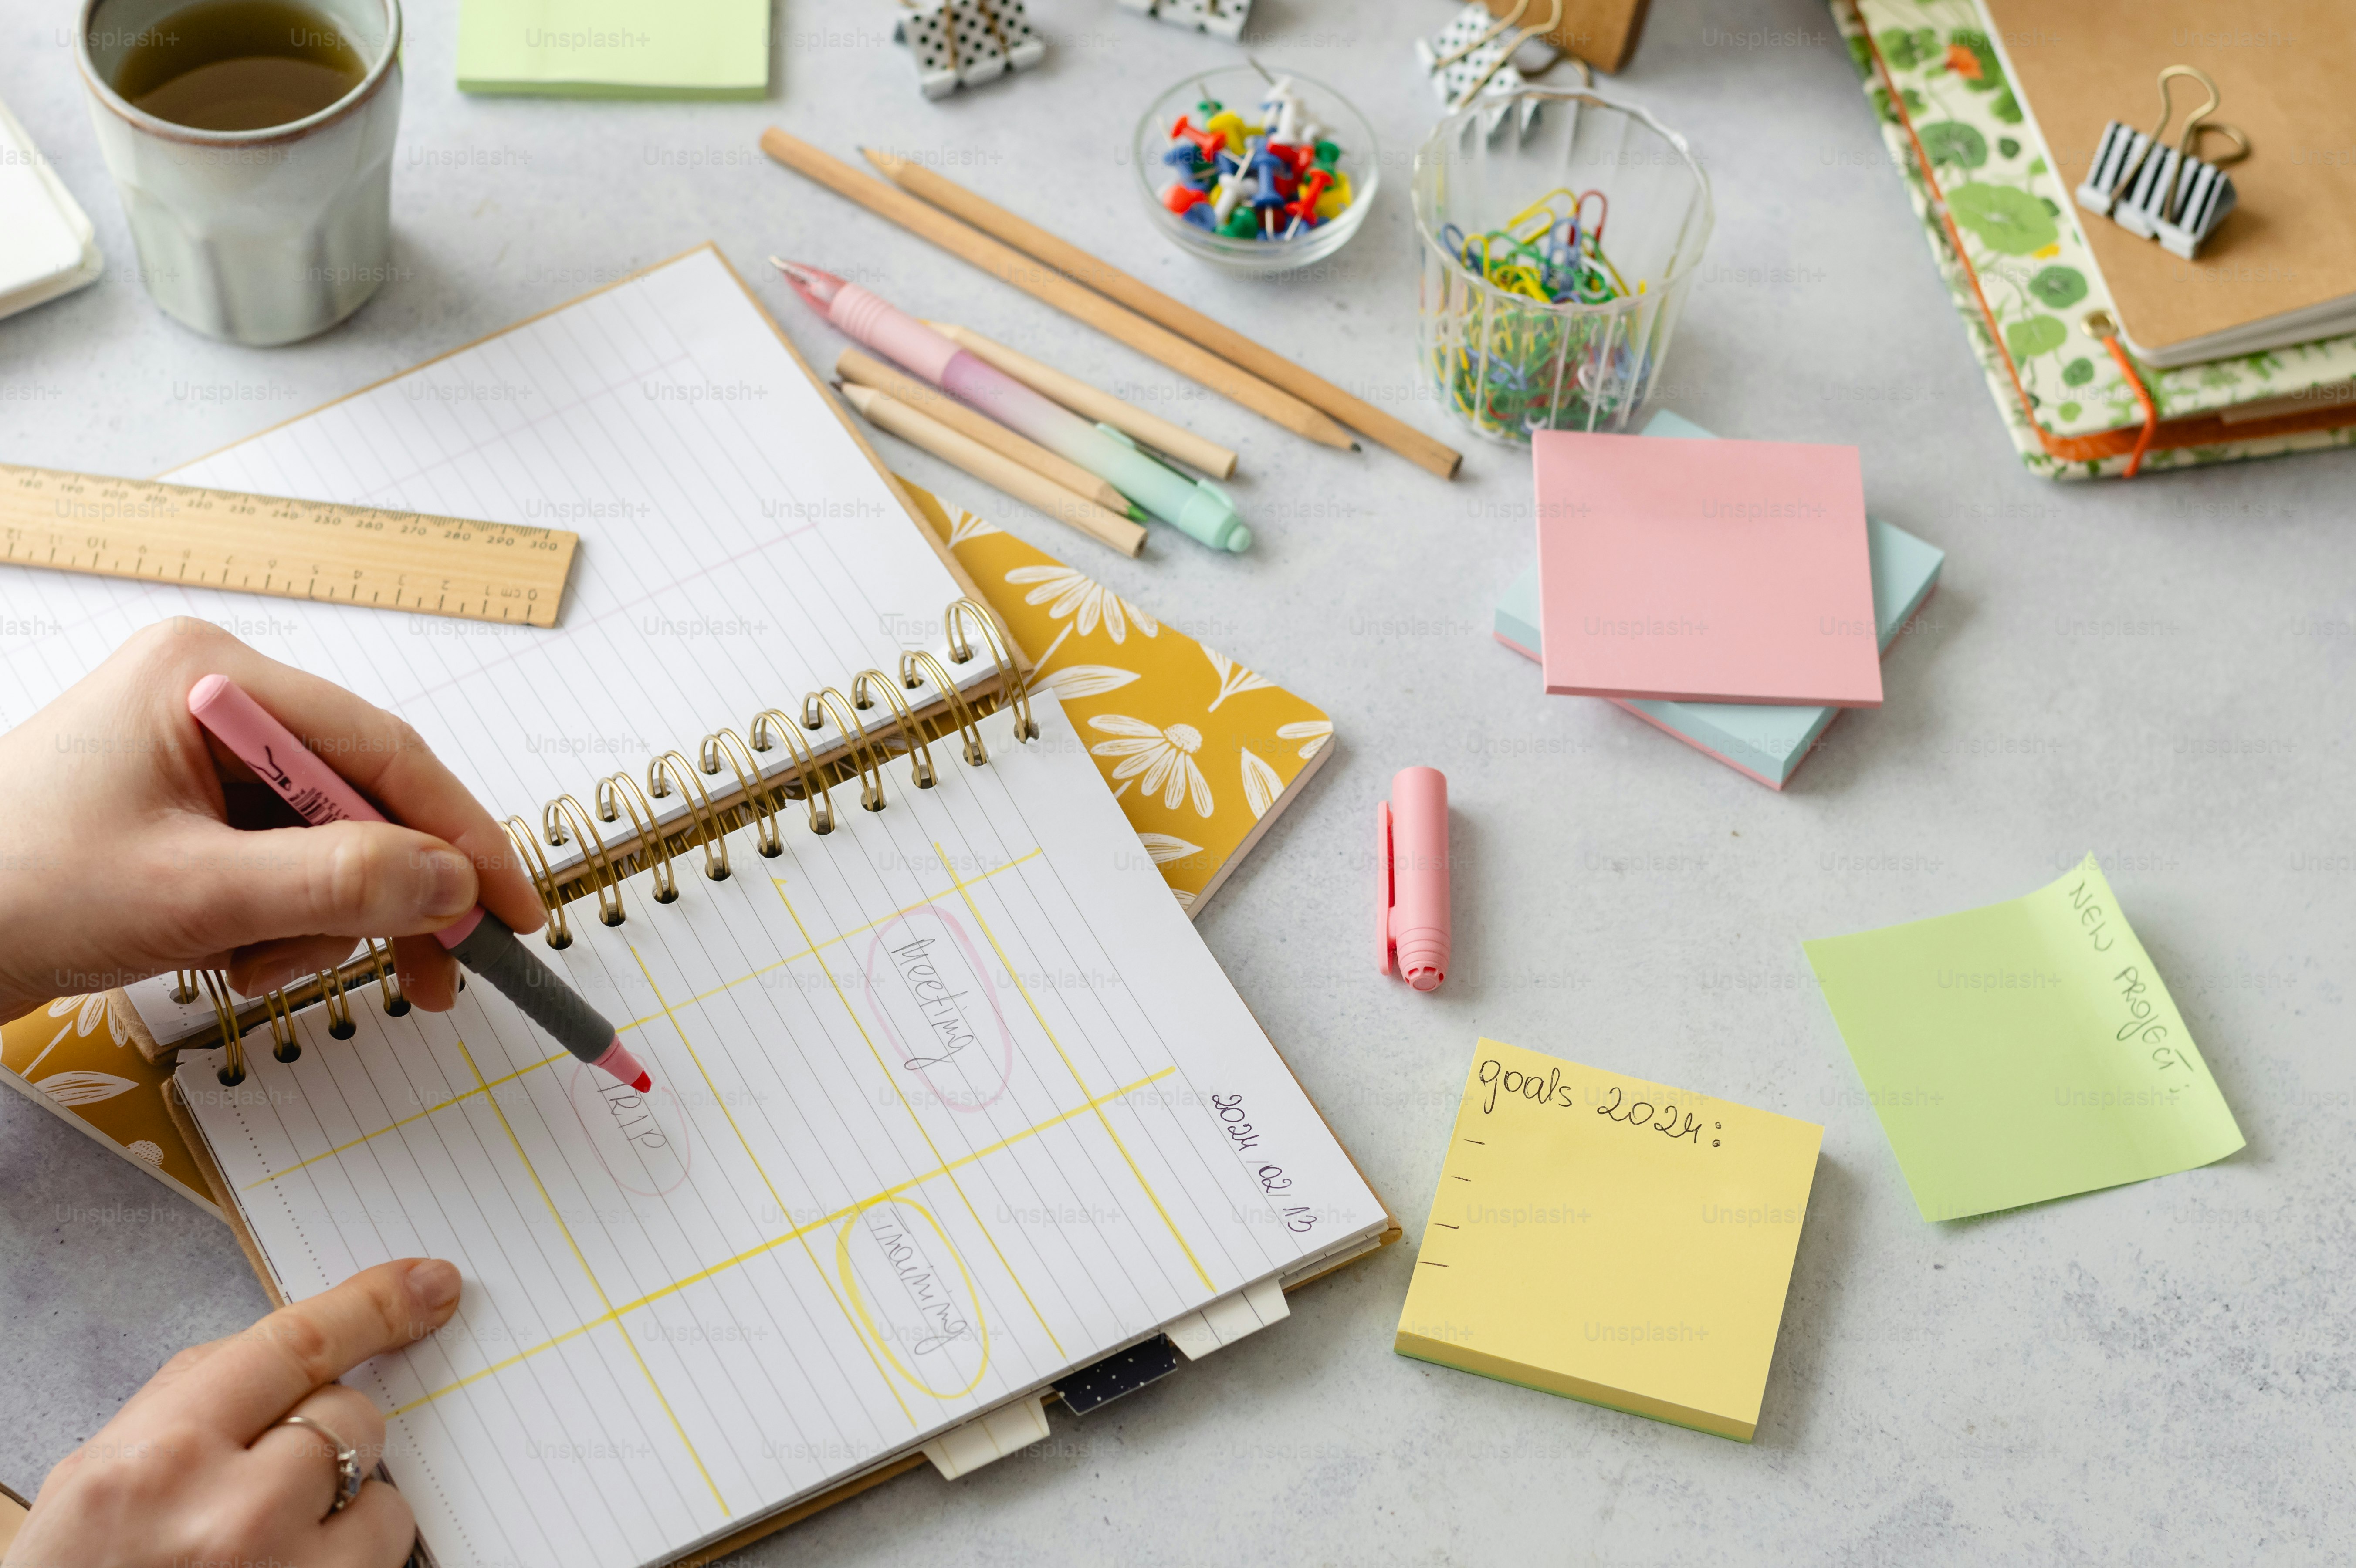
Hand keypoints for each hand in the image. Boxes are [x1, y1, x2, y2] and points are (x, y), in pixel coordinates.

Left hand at [0, 617, 545, 1019]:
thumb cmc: (17, 896)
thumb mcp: (195, 895)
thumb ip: (338, 883)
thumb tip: (454, 883)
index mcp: (212, 679)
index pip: (382, 750)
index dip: (461, 835)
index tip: (513, 911)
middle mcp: (216, 703)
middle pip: (362, 800)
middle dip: (386, 896)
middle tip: (432, 977)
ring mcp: (202, 758)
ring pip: (330, 847)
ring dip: (314, 924)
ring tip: (250, 966)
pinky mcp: (191, 813)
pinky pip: (285, 869)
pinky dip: (275, 927)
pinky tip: (224, 955)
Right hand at [5, 1258, 462, 1567]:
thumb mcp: (99, 1479)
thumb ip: (191, 1399)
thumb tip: (294, 1354)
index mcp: (160, 1462)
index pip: (296, 1349)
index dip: (372, 1307)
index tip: (423, 1286)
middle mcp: (231, 1518)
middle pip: (348, 1417)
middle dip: (326, 1437)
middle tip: (266, 1483)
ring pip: (384, 1497)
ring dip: (345, 1510)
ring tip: (272, 1547)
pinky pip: (386, 1557)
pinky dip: (353, 1559)